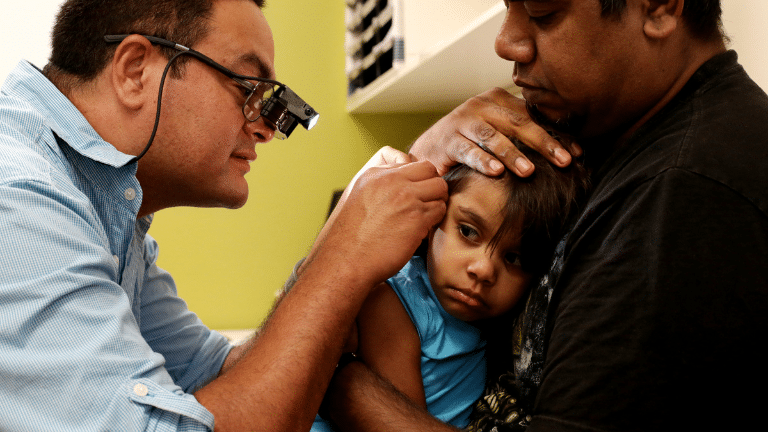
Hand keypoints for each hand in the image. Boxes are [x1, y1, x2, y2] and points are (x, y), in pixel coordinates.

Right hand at [317, 157, 446, 287]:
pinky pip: (440, 210)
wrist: (346, 260)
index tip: (414, 192)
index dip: (417, 178)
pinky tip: (421, 229)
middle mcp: (392, 181)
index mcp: (375, 173)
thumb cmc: (349, 235)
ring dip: (435, 203)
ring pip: (440, 189)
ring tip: (423, 217)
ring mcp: (406, 198)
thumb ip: (378, 182)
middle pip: (430, 170)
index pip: (410, 161)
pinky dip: (434, 220)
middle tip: (425, 202)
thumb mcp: (355, 195)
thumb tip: (399, 175)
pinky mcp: (417, 218)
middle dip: (431, 185)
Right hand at [409, 87, 581, 176]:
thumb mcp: (497, 132)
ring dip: (513, 154)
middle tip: (564, 161)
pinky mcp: (447, 141)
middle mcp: (480, 106)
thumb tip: (566, 149)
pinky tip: (497, 172)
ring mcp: (462, 122)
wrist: (427, 150)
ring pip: (493, 137)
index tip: (577, 154)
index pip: (533, 116)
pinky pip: (468, 151)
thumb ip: (523, 135)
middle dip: (543, 143)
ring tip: (530, 171)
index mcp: (497, 100)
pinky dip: (483, 161)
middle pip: (518, 123)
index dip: (556, 135)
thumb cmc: (469, 142)